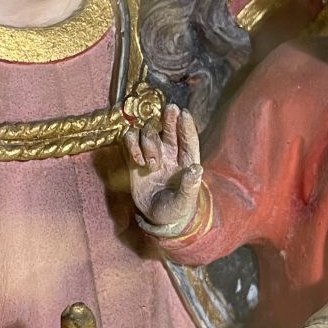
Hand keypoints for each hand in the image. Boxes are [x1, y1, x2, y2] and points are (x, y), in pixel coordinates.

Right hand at [124, 103, 202, 231]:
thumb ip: (190, 186)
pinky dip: (132, 144)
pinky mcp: (135, 157)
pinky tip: (137, 160)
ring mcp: (153, 153)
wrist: (156, 218)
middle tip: (170, 109)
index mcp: (186, 160)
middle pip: (169, 128)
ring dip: (149, 142)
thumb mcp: (184, 202)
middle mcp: (170, 152)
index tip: (184, 113)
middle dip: (169, 118)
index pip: (188, 139)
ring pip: (149, 131)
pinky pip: (131, 138)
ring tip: (151, 163)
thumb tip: (196, 169)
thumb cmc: (175, 209)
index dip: (186, 125)